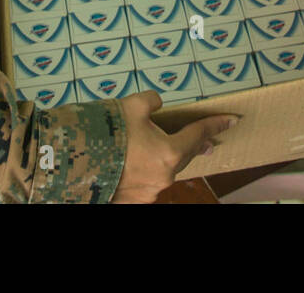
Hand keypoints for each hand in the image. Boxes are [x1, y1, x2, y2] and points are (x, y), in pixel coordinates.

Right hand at [111, 91, 236, 203]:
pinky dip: (145, 171)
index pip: (198, 134)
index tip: (232, 121)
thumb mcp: (131, 105)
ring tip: (159, 149)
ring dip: (165, 158)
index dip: (216, 124)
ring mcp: (148, 193)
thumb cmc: (105, 132)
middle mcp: (163, 176)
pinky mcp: (131, 201)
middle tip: (207, 141)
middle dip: (195, 146)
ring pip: (164, 170)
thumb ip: (151, 102)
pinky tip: (134, 164)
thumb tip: (157, 104)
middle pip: (184, 156)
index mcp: (169, 152)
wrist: (71, 162)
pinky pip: (145, 182)